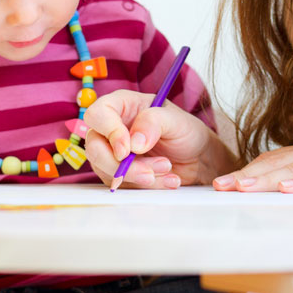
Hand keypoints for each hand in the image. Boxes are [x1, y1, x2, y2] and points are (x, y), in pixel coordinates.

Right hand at [83, 90, 231, 188]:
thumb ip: (153, 123)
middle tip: (149, 171)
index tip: (127, 150)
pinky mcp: (120, 174)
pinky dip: (146, 186)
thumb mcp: (175, 121)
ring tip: (167, 169)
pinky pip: (122, 185)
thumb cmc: (185, 131)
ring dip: (138, 176)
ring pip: (106, 170)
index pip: (97, 115)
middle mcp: (112, 129)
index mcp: (122, 106)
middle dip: (121, 165)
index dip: (109, 133)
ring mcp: (113, 153)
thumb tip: (134, 142)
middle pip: (94, 148)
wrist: (198, 158)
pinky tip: (168, 179)